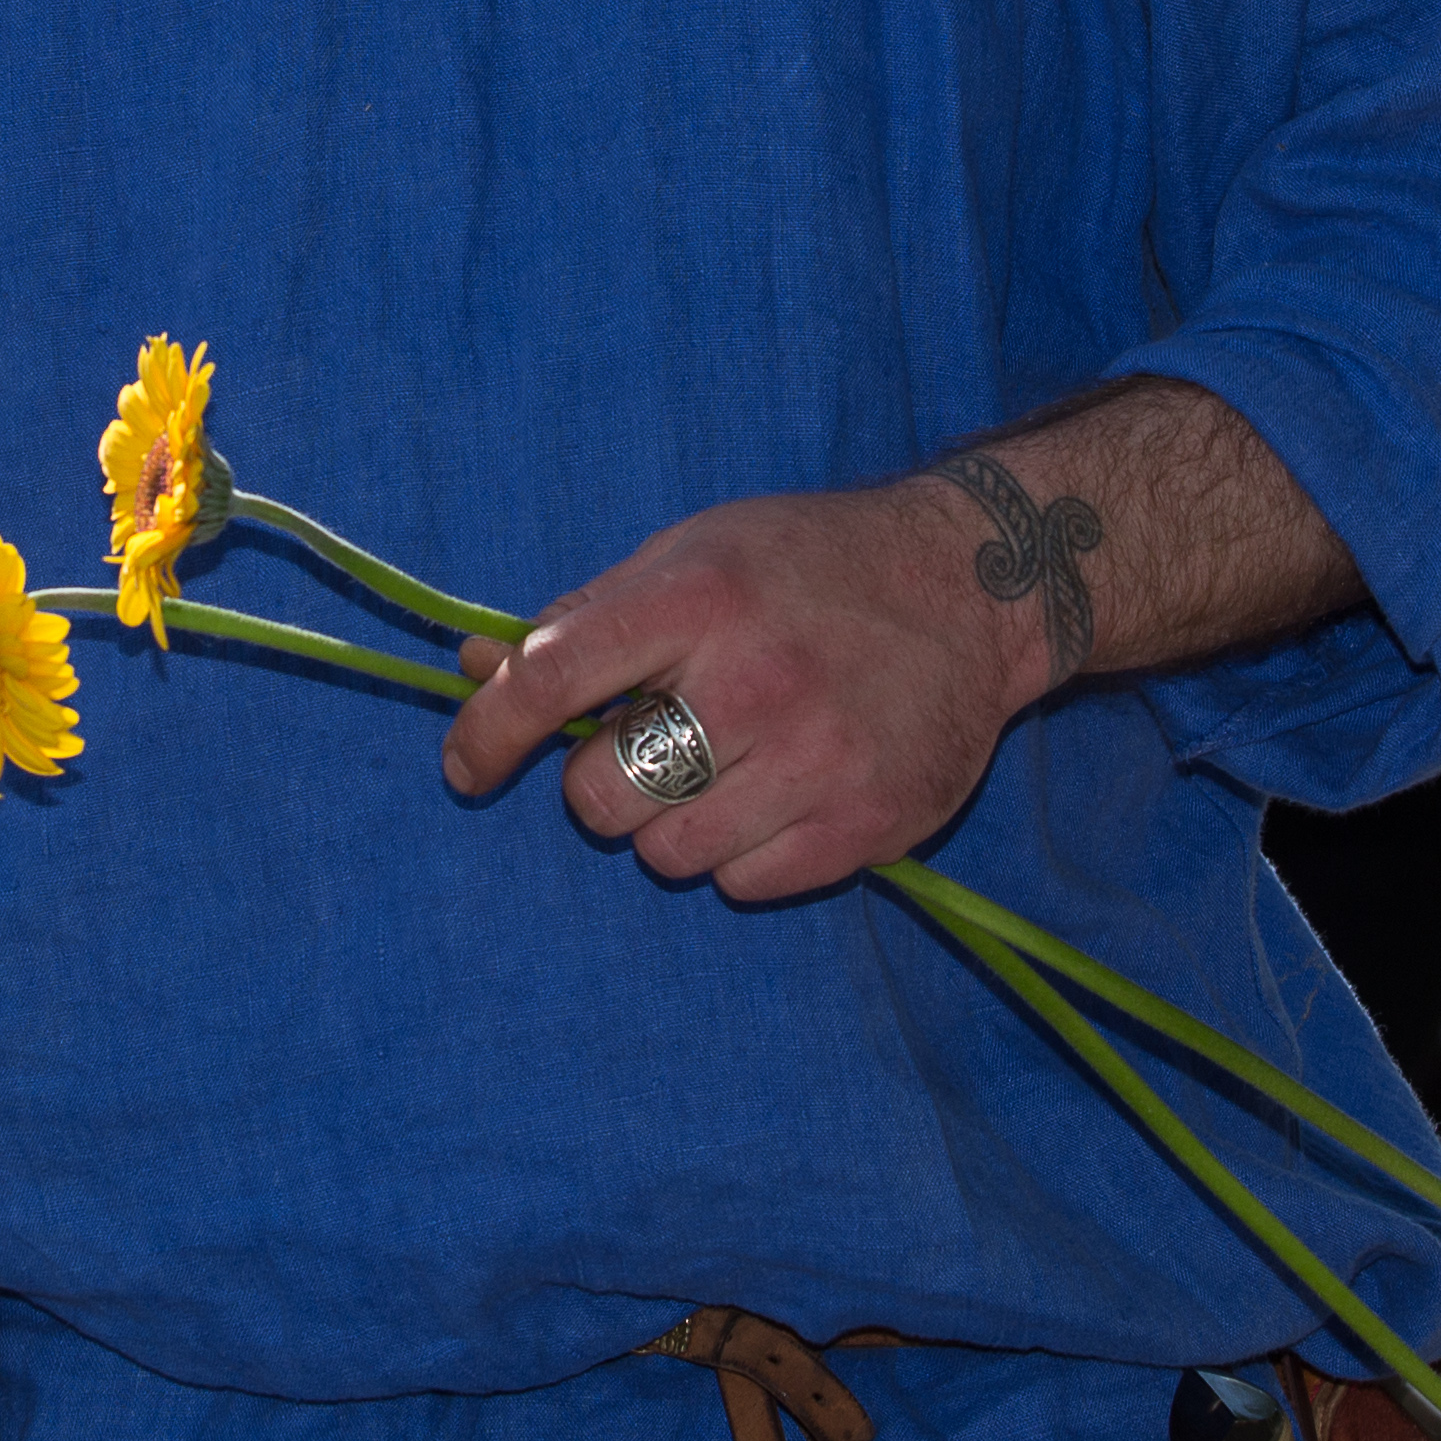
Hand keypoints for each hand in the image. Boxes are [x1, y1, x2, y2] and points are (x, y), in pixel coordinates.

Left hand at [439, 480, 1037, 900]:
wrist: (974, 586)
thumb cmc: (806, 566)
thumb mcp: (690, 555)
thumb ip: (583, 620)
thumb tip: (474, 669)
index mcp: (698, 598)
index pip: (551, 680)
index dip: (486, 734)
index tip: (466, 768)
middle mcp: (756, 681)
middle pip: (599, 794)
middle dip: (600, 779)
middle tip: (649, 742)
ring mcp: (818, 761)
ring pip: (667, 853)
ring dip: (669, 822)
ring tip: (722, 766)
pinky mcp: (869, 826)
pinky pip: (742, 885)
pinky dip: (737, 854)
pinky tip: (776, 794)